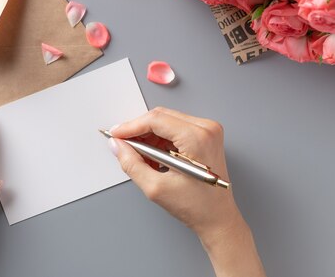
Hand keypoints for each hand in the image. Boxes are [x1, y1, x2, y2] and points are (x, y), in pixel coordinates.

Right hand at [109, 107, 264, 276]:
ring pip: (166, 122)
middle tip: (124, 146)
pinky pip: (175, 129)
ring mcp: (208, 130)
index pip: (155, 120)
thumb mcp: (156, 188)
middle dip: (139, 131)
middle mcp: (206, 129)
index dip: (130, 127)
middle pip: (160, 117)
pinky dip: (160, 141)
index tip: (116, 134)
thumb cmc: (198, 206)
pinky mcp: (205, 135)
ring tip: (142, 159)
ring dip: (149, 137)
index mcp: (197, 138)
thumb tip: (118, 146)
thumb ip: (132, 164)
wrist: (218, 217)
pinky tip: (154, 158)